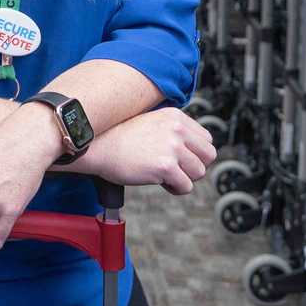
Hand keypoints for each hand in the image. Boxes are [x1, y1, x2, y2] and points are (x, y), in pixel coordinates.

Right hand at [69, 107, 216, 193]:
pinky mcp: (165, 167)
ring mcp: (172, 147)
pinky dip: (174, 189)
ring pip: (199, 172)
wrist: (97, 146)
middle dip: (194, 166)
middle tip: (175, 169)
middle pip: (208, 156)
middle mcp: (177, 129)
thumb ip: (174, 131)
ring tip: (164, 174)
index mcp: (176, 116)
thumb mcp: (152, 122)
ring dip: (183, 178)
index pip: (206, 139)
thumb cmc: (119, 137)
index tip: (179, 158)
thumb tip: (195, 149)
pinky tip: (158, 181)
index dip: (194, 153)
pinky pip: (186, 187)